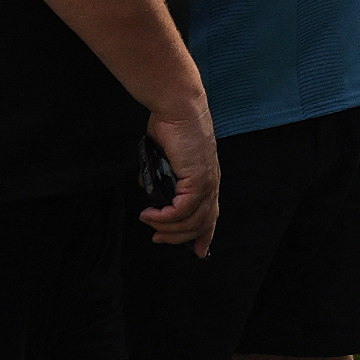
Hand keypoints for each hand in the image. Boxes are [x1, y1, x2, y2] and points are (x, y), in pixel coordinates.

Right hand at [143, 111, 220, 254]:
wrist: (178, 108)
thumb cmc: (171, 128)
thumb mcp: (165, 160)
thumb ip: (160, 178)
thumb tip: (150, 191)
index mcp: (207, 179)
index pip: (211, 214)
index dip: (205, 235)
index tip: (198, 252)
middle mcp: (211, 183)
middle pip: (202, 223)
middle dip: (179, 237)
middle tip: (158, 238)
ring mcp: (207, 181)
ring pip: (192, 220)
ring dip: (167, 227)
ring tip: (149, 221)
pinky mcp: (198, 178)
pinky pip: (183, 209)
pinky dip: (165, 216)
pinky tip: (150, 214)